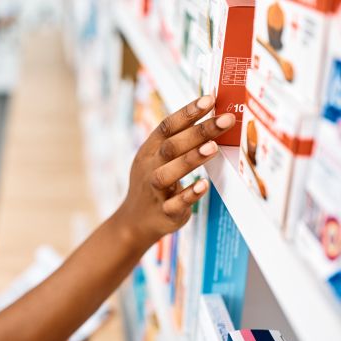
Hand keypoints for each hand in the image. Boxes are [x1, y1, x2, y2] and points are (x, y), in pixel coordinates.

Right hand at [116, 95, 234, 246]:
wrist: (135, 221)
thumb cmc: (155, 183)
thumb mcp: (157, 159)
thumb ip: (178, 140)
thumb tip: (213, 114)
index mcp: (149, 151)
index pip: (166, 127)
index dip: (187, 113)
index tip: (210, 99)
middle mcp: (149, 168)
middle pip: (171, 147)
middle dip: (199, 132)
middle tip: (226, 119)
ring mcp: (155, 191)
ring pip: (168, 173)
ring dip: (191, 159)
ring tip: (213, 147)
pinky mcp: (164, 212)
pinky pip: (175, 203)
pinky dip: (189, 194)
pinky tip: (203, 185)